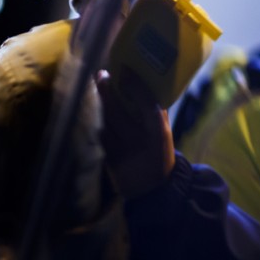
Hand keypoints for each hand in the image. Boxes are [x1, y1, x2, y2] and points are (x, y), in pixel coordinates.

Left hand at [95, 69, 174, 198]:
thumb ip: (156, 111)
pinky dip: (97, 119)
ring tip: (98, 86)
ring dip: (99, 102)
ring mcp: (123, 152)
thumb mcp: (164, 133)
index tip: (125, 71)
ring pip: (105, 121)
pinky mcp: (109, 159)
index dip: (135, 86)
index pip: (147, 105)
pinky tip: (95, 108)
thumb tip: (145, 81)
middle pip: (118, 111)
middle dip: (108, 90)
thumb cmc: (159, 153)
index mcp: (158, 134)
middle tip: (102, 74)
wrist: (152, 189)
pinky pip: (100, 133)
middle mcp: (140, 142)